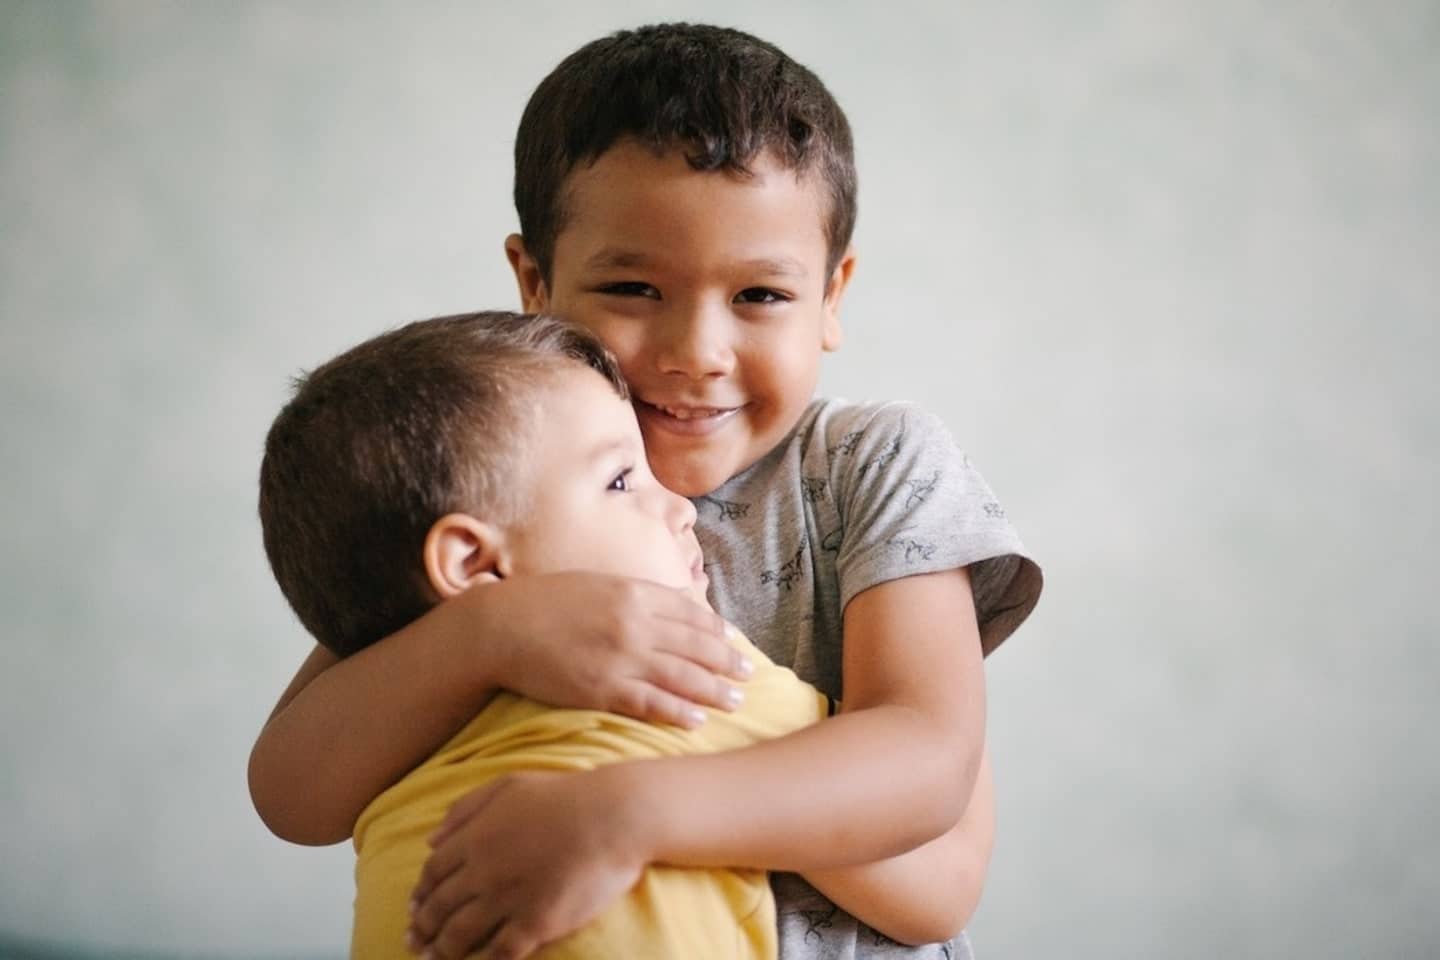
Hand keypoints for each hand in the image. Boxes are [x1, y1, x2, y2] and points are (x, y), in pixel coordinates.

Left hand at [407, 769, 645, 959]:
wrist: (614, 816)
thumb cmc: (565, 796)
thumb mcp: (508, 786)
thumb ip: (465, 809)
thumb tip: (431, 839)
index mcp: (475, 837)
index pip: (432, 873)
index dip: (420, 894)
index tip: (413, 908)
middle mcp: (483, 870)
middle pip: (439, 907)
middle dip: (422, 928)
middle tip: (414, 943)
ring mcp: (508, 898)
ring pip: (461, 934)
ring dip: (443, 951)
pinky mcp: (536, 922)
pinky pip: (499, 952)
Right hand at [474, 572, 751, 728]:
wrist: (500, 626)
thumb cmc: (545, 603)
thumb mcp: (597, 584)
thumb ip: (634, 594)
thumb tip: (669, 600)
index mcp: (634, 593)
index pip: (691, 613)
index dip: (717, 630)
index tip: (735, 642)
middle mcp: (635, 623)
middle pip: (695, 645)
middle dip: (726, 661)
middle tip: (749, 675)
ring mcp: (620, 657)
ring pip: (681, 676)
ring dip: (714, 690)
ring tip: (736, 701)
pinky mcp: (602, 688)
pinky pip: (650, 703)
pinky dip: (678, 712)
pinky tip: (697, 721)